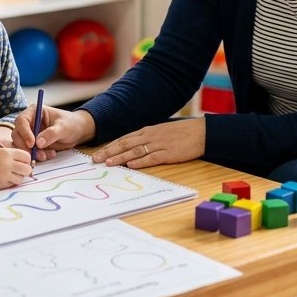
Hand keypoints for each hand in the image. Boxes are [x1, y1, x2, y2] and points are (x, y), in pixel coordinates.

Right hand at [0, 147, 31, 188]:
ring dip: (18, 177)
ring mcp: (3, 175)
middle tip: (19, 169)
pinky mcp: (0, 184)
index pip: (27, 157)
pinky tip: (4, 178)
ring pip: (21, 178)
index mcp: (7, 153)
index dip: (26, 159)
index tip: (22, 161)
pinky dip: (11, 182)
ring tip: (10, 174)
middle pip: (27, 169)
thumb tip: (30, 164)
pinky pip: (12, 184)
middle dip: (25, 169)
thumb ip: (13, 156)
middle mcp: (6, 164)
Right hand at [12, 106, 95, 160]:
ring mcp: (30, 134)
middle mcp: (29, 122)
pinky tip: (50, 155)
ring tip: (46, 155)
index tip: (32, 143)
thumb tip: (38, 143)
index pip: (22, 121)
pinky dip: (37, 156)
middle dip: (25, 146)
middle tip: (35, 155)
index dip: (24, 132)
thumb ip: (51, 133)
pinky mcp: (33, 144)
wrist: (77, 132)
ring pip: (21, 145)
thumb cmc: (71, 123)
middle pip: (17, 134)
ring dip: (32, 153)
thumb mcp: (64, 127)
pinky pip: (29, 152)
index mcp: (34, 112)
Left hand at [91, 117, 205, 167]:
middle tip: (95, 160)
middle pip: (125, 144)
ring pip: (135, 151)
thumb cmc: (181, 134)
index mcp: (147, 131)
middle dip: (109, 152)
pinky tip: (131, 165)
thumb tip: (132, 150)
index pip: (124, 139)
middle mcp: (150, 136)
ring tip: (108, 163)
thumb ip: (146, 139)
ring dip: (120, 157)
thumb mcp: (160, 133)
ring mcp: (159, 144)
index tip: (97, 153)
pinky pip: (152, 157)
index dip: (109, 147)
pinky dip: (140, 161)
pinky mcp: (168, 153)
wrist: (200, 132)